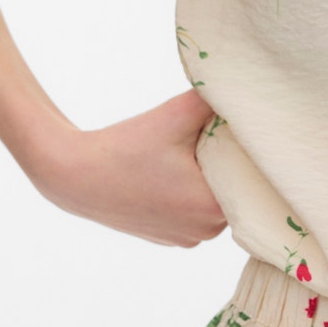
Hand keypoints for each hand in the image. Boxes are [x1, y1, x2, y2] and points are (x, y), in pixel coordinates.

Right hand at [30, 89, 229, 246]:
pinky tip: (174, 174)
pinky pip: (197, 213)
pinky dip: (192, 194)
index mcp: (214, 206)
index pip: (252, 175)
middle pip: (235, 189)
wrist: (75, 176)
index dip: (246, 149)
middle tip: (210, 136)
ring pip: (217, 201)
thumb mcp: (173, 115)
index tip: (236, 129)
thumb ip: (212, 99)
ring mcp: (188, 240)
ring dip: (210, 180)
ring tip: (187, 156)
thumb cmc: (125, 146)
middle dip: (228, 163)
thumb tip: (242, 85)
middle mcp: (207, 232)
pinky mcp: (171, 240)